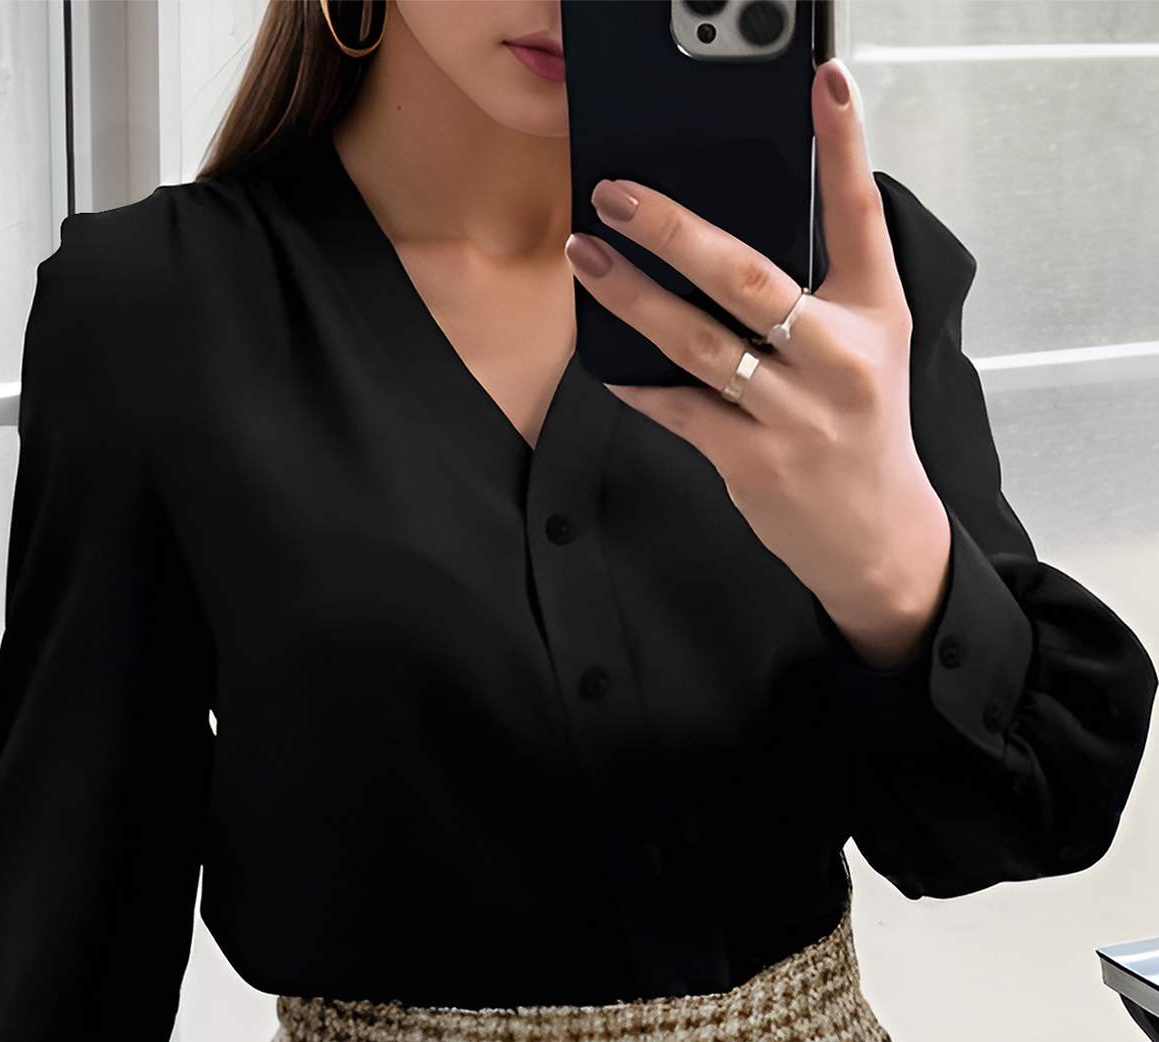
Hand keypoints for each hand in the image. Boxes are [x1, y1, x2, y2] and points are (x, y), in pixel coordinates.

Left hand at [563, 56, 952, 670]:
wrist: (875, 534)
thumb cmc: (861, 426)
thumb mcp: (867, 345)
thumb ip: (818, 290)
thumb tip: (728, 235)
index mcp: (875, 315)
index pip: (861, 217)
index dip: (844, 147)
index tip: (822, 86)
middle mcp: (838, 359)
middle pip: (748, 278)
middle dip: (675, 231)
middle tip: (619, 195)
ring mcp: (794, 415)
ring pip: (699, 343)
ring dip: (633, 298)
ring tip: (587, 258)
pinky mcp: (752, 462)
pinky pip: (681, 411)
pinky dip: (640, 386)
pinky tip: (606, 364)